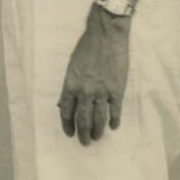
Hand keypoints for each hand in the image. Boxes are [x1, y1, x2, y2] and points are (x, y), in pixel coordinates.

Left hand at [57, 6, 130, 144]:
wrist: (106, 36)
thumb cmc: (87, 47)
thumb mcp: (72, 66)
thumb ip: (69, 85)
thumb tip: (63, 102)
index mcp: (71, 84)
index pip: (66, 110)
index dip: (67, 124)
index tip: (69, 133)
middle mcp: (85, 91)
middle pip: (82, 119)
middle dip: (82, 133)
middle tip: (84, 142)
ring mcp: (101, 92)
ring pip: (98, 119)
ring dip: (97, 131)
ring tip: (96, 138)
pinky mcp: (117, 90)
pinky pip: (115, 111)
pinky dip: (114, 121)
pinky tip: (114, 127)